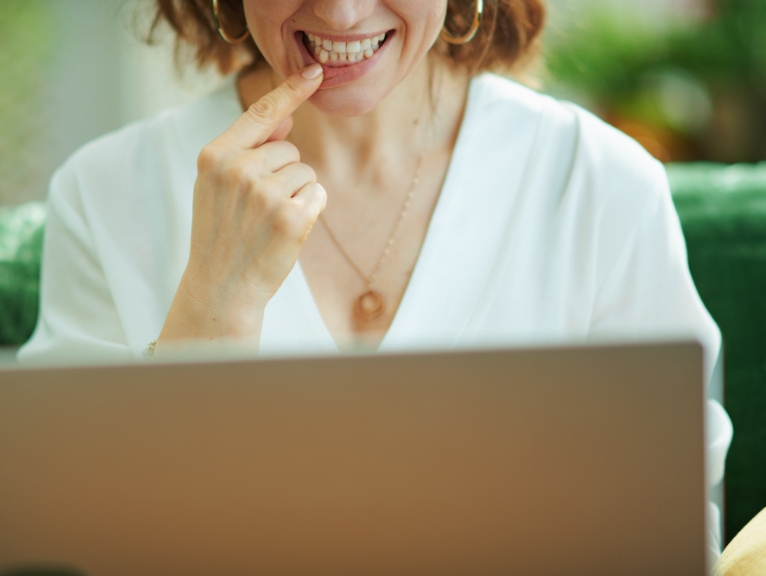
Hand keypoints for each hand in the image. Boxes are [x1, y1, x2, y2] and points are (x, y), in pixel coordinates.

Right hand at [158, 64, 324, 348]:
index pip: (260, 113)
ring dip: (296, 193)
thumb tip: (285, 118)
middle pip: (290, 149)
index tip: (314, 72)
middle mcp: (239, 168)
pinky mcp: (291, 216)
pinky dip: (309, 210)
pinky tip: (285, 230)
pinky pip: (318, 193)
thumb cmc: (222, 234)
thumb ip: (248, 149)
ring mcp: (265, 192)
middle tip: (258, 209)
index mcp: (215, 155)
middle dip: (283, 174)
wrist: (221, 286)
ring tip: (268, 221)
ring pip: (305, 172)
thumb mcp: (217, 186)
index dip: (290, 90)